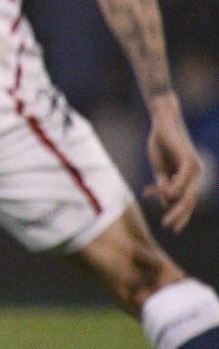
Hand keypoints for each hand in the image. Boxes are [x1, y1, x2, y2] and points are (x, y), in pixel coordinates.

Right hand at [144, 95, 202, 233]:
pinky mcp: (188, 161)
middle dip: (179, 215)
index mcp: (189, 176)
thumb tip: (165, 202)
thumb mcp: (159, 168)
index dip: (180, 215)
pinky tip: (160, 190)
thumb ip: (163, 184)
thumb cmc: (160, 142)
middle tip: (168, 226)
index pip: (187, 201)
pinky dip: (170, 188)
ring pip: (185, 194)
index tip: (172, 228)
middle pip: (189, 201)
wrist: (162, 121)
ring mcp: (194, 168)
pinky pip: (181, 182)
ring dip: (169, 200)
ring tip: (152, 197)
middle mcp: (195, 174)